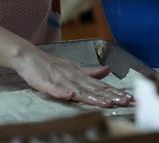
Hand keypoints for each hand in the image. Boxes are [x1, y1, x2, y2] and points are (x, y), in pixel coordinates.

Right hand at [14, 46, 133, 107]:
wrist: (28, 56)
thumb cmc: (50, 64)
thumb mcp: (73, 68)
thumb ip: (90, 72)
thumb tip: (108, 70)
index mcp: (79, 76)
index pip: (101, 86)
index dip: (115, 92)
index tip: (130, 98)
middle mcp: (73, 78)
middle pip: (94, 89)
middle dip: (111, 96)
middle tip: (127, 102)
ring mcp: (60, 81)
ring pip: (78, 90)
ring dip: (93, 96)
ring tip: (107, 102)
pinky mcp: (45, 83)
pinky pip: (54, 89)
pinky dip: (62, 92)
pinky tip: (70, 95)